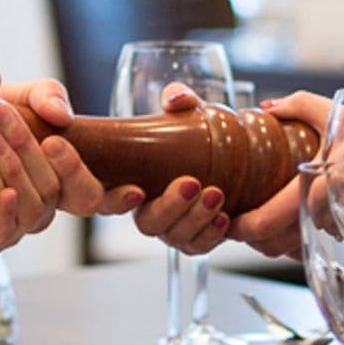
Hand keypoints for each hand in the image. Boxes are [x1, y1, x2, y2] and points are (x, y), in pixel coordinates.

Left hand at [0, 78, 119, 257]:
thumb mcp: (20, 95)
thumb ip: (46, 94)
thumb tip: (62, 116)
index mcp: (59, 175)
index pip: (98, 195)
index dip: (121, 199)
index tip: (134, 189)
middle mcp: (42, 202)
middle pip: (79, 204)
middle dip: (70, 170)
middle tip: (50, 140)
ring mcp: (14, 222)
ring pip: (38, 213)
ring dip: (25, 173)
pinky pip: (1, 239)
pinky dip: (6, 216)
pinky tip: (1, 192)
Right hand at [126, 81, 239, 256]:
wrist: (234, 161)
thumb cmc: (196, 138)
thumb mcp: (190, 114)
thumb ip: (181, 101)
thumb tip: (175, 98)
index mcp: (133, 182)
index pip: (109, 200)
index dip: (116, 201)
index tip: (136, 190)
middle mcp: (149, 210)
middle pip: (147, 222)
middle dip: (169, 206)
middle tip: (190, 184)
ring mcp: (173, 228)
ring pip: (174, 236)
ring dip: (195, 218)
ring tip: (216, 195)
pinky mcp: (197, 238)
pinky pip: (199, 246)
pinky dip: (211, 235)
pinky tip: (224, 219)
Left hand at [205, 90, 333, 258]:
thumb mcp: (342, 114)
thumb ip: (300, 105)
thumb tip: (266, 107)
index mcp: (317, 183)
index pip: (268, 220)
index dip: (241, 228)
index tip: (228, 222)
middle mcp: (326, 211)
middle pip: (274, 243)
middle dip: (252, 239)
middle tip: (237, 223)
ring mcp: (339, 225)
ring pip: (293, 247)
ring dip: (274, 241)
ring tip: (258, 223)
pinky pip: (314, 244)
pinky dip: (297, 242)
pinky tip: (288, 228)